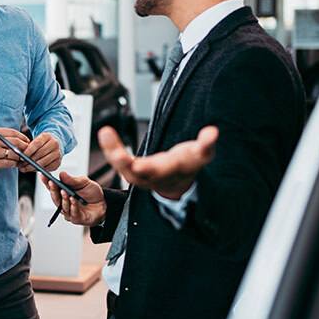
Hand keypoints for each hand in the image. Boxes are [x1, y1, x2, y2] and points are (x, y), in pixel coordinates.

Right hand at [0, 128, 29, 174]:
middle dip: (25, 148)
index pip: (15, 133)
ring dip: (19, 157)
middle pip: (17, 143)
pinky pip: (10, 163)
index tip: (27, 142)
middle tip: (27, 151)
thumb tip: (19, 140)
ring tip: (18, 159)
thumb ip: (2, 136)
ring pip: (15, 154)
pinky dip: (13, 164)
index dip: (23, 138)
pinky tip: (12, 163)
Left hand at [18, 133, 60, 171]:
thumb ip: (28, 148)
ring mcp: (57, 153)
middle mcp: (54, 144)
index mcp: (47, 136)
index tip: (21, 157)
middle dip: (29, 161)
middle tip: (21, 165)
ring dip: (32, 167)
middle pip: (40, 153)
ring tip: (24, 168)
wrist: (51, 146)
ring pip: (43, 162)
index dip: (28, 151)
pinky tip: (32, 169)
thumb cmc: (40, 145)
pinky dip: (38, 170)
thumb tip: (20, 158)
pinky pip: (47, 168)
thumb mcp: (34, 142)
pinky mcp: (58, 162)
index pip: (37, 144)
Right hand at [40, 172, 104, 226]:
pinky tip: (73, 199)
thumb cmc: (92, 193)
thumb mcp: (84, 182)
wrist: (104, 204)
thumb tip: (62, 174)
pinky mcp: (76, 218)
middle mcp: (63, 202)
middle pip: (54, 197)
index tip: (43, 174)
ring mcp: (68, 211)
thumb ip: (73, 180)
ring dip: (63, 198)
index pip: (52, 187)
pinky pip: (72, 212)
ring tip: (64, 191)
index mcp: (63, 192)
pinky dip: (72, 205)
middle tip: (52, 183)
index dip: (46, 181)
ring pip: (62, 206)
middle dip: (52, 190)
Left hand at [98, 125, 217, 199]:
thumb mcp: (200, 155)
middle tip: (122, 157)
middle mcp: (160, 175)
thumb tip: (213, 132)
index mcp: (179, 168)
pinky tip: (105, 133)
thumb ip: (206, 145)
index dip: (169, 162)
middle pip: (147, 172)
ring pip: (128, 169)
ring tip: (106, 134)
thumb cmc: (187, 165)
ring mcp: (145, 175)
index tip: (153, 162)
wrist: (175, 186)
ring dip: (115, 154)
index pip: (176, 166)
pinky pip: (120, 162)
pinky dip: (112, 149)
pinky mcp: (134, 171)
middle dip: (136, 166)